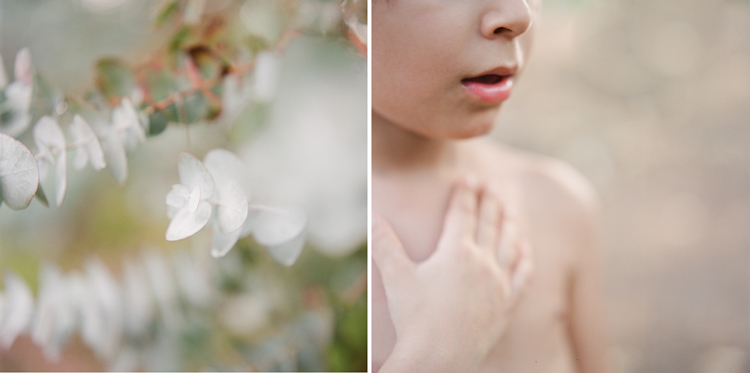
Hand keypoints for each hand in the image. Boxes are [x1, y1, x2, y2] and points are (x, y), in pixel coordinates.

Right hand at [374, 176, 533, 371]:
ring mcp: (499, 284)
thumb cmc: (415, 319)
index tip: (469, 178)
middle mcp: (483, 263)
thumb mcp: (396, 277)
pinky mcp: (507, 305)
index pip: (463, 213)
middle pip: (489, 223)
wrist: (439, 359)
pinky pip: (522, 275)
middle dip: (490, 201)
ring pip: (510, 244)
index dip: (465, 193)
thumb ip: (385, 243)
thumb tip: (371, 215)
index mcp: (456, 252)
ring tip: (510, 209)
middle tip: (492, 185)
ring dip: (510, 223)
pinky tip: (525, 249)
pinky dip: (524, 258)